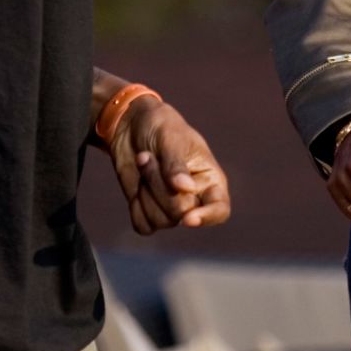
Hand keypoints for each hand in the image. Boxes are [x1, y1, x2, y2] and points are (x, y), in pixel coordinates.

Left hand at [109, 96, 230, 234]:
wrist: (131, 125)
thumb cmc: (160, 125)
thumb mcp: (170, 137)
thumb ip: (176, 164)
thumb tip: (186, 189)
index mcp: (210, 178)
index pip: (219, 209)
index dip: (207, 217)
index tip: (187, 218)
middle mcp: (195, 197)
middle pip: (181, 213)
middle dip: (159, 186)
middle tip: (146, 156)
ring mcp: (172, 207)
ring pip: (160, 221)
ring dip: (145, 192)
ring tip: (143, 161)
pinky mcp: (150, 212)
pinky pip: (144, 225)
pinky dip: (136, 206)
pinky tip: (137, 184)